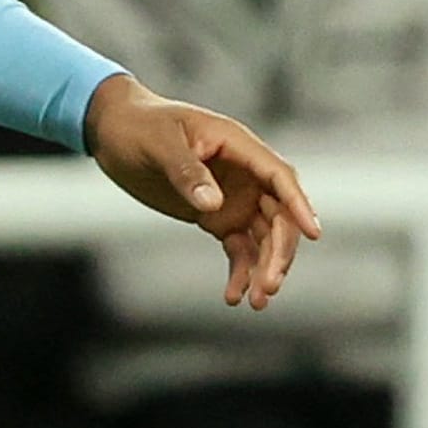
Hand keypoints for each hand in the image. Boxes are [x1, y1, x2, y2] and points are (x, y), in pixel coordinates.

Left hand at [84, 74, 320, 309]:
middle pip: (279, 215)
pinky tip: (234, 296)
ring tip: (255, 302)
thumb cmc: (137, 125)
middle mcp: (245, 173)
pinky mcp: (217, 217)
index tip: (313, 233)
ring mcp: (234, 197)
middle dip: (280, 251)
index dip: (298, 204)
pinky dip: (241, 271)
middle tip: (270, 284)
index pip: (279, 176)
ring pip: (265, 237)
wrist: (113, 130)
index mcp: (237, 145)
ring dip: (265, 268)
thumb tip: (214, 205)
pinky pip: (240, 247)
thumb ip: (186, 171)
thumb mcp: (158, 143)